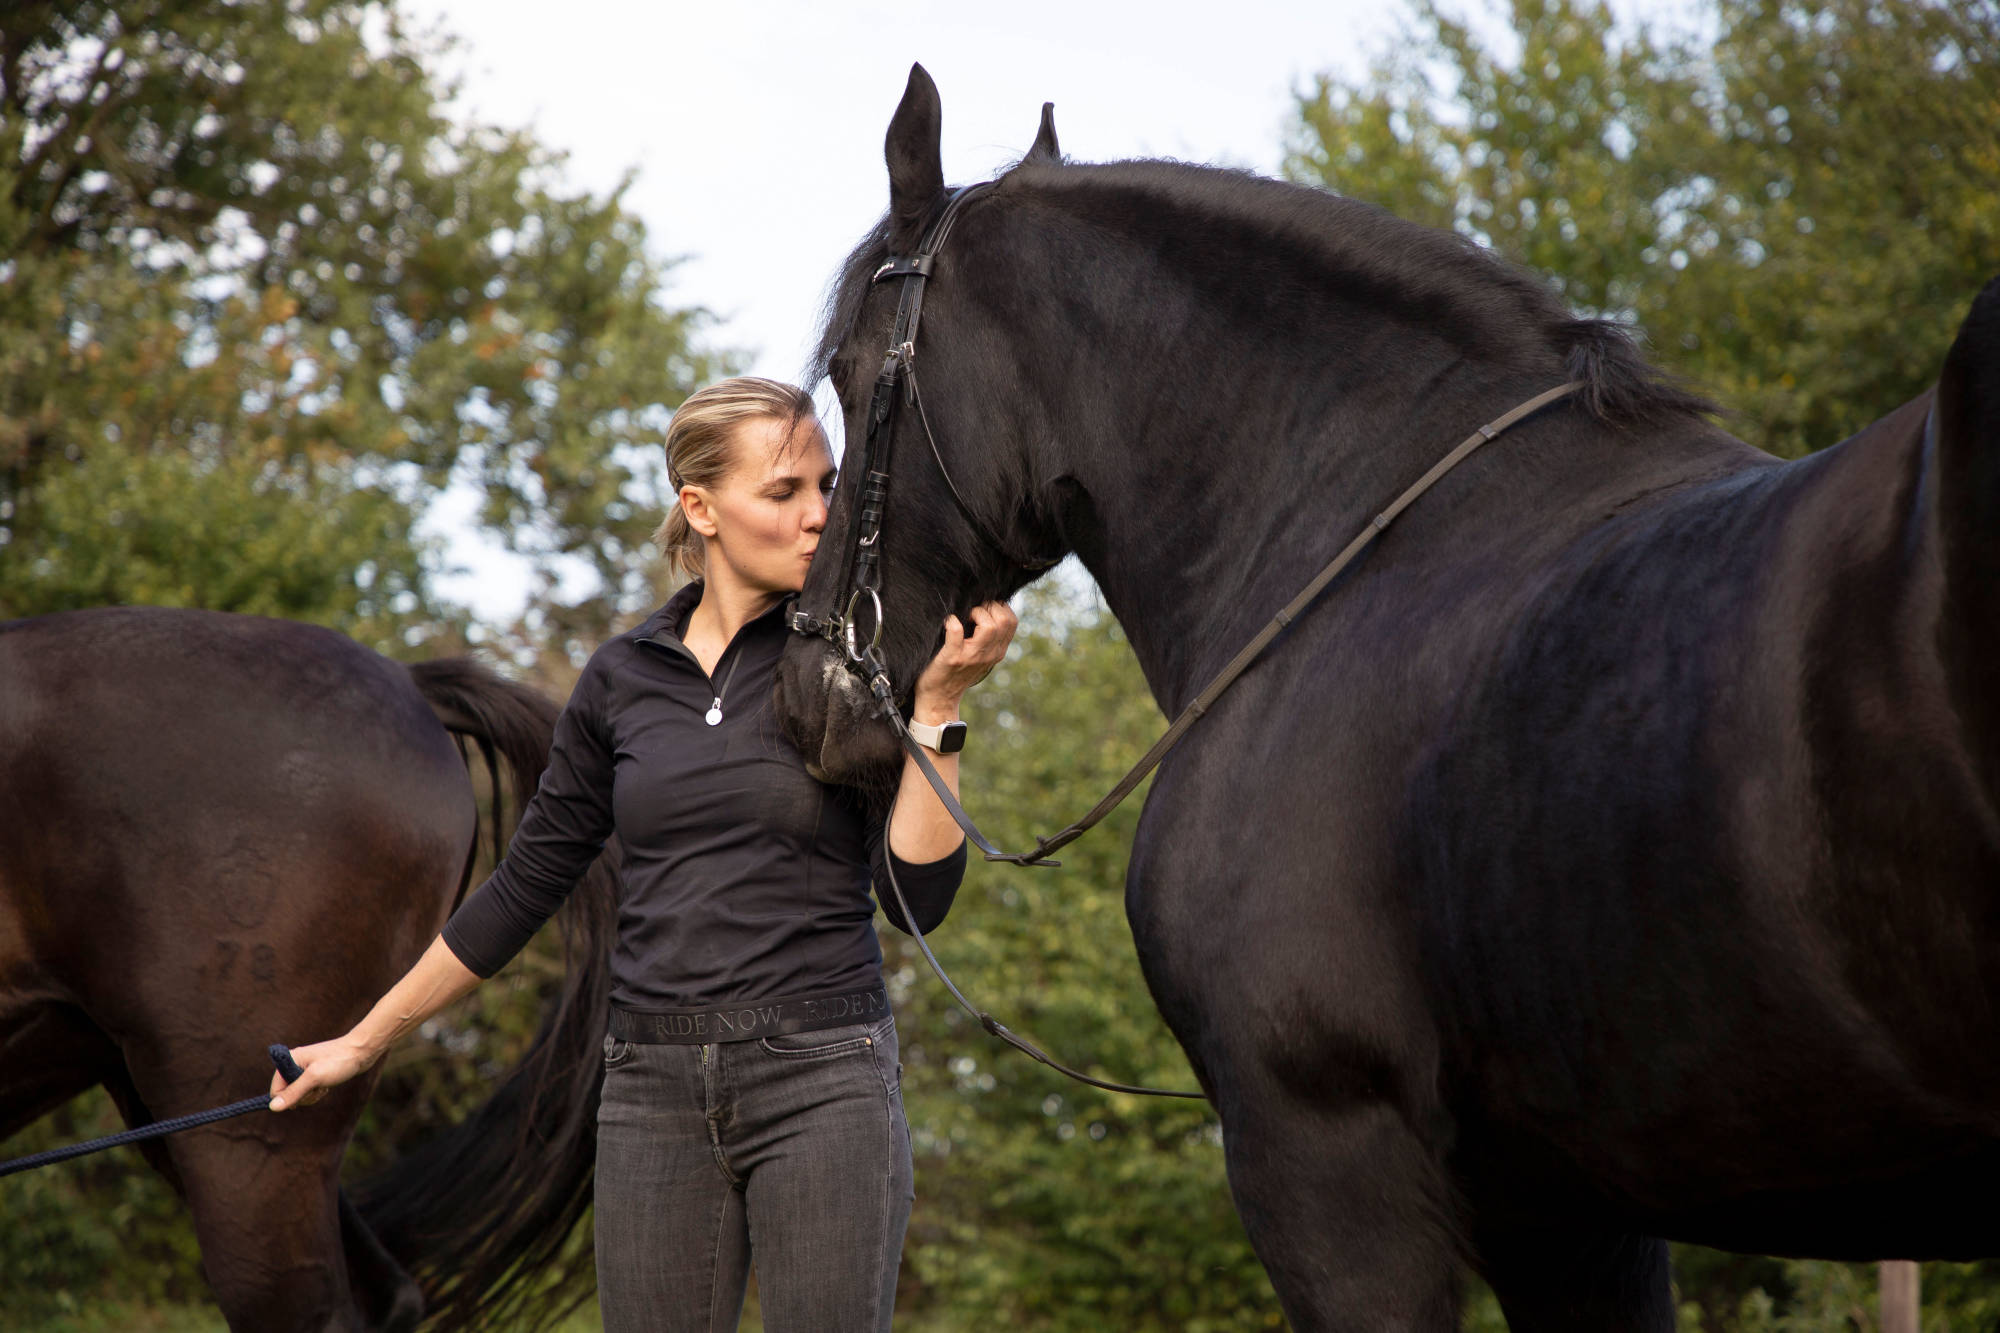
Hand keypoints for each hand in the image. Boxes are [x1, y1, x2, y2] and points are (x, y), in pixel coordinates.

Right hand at [268, 1035, 379, 1110]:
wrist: (362, 1052)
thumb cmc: (338, 1061)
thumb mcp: (314, 1078)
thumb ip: (293, 1092)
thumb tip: (273, 1107)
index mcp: (290, 1059)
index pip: (276, 1089)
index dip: (288, 1098)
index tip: (306, 1094)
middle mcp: (294, 1063)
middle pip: (287, 1093)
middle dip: (303, 1096)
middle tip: (318, 1087)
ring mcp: (304, 1069)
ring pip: (299, 1094)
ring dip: (311, 1095)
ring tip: (324, 1085)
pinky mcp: (315, 1074)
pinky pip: (309, 1090)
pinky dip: (317, 1092)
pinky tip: (327, 1085)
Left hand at [913, 600, 1017, 721]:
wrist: (940, 697)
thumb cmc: (957, 671)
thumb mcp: (981, 656)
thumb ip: (989, 639)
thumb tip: (988, 608)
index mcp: (997, 652)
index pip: (1011, 622)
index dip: (1000, 607)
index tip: (985, 608)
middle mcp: (989, 654)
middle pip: (1004, 621)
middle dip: (989, 607)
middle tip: (974, 610)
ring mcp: (972, 656)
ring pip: (988, 626)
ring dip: (975, 612)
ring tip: (965, 616)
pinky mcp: (953, 658)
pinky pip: (956, 631)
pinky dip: (951, 621)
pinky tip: (947, 622)